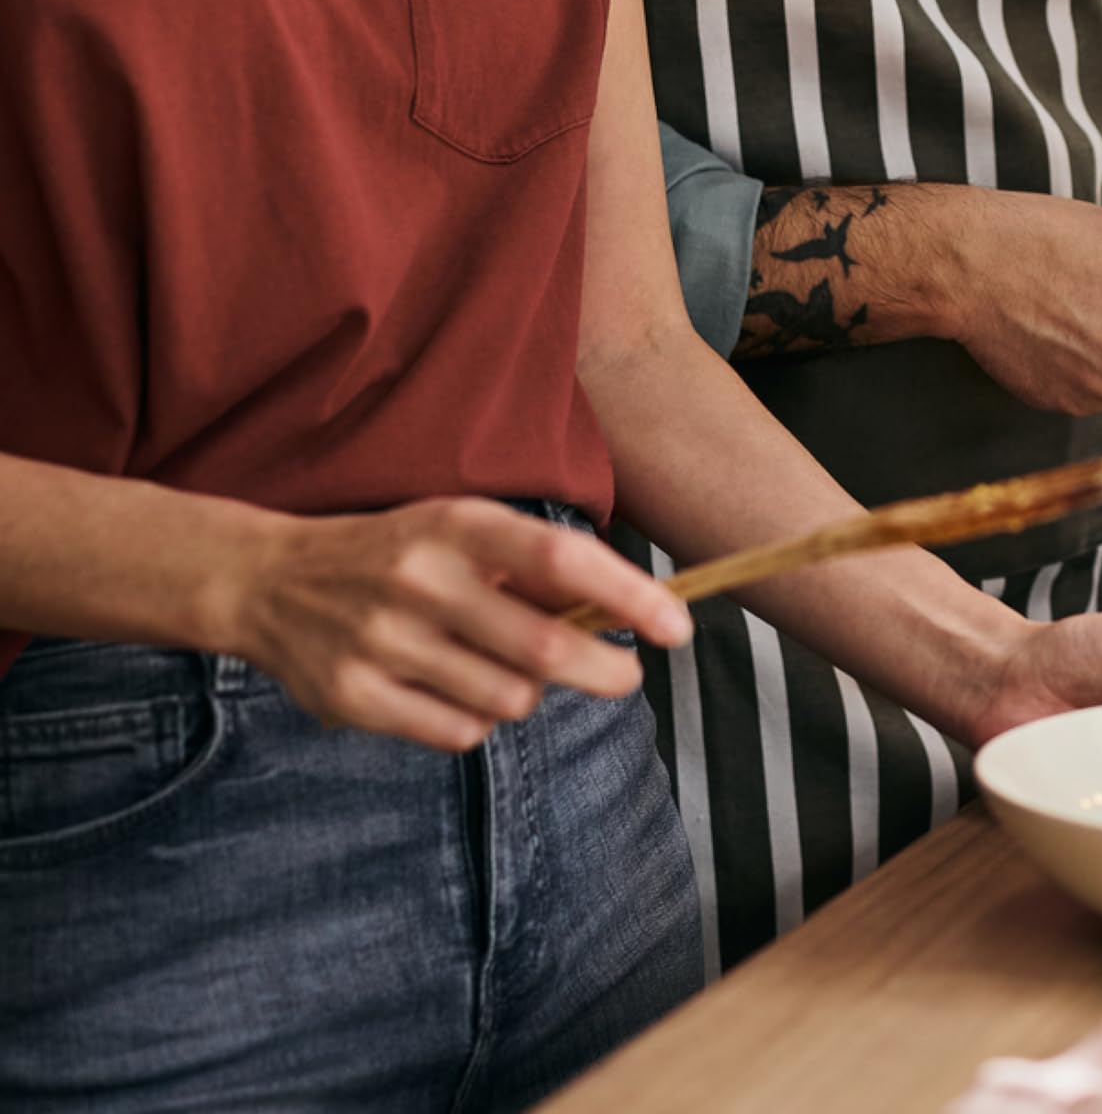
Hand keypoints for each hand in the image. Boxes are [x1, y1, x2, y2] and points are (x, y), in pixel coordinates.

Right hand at [215, 497, 693, 751]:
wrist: (272, 581)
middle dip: (603, 669)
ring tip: (508, 668)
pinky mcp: (353, 699)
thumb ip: (532, 568)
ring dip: (529, 692)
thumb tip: (624, 609)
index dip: (628, 594)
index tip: (676, 625)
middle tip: (626, 676)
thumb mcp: (461, 529)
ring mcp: (383, 643)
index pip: (562, 558)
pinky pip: (456, 731)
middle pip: (543, 646)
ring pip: (506, 697)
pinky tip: (458, 689)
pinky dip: (476, 720)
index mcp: (457, 525)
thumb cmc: (397, 551)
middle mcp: (420, 581)